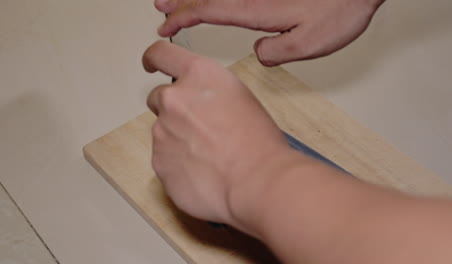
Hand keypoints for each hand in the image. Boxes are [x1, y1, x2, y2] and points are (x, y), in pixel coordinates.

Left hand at [143, 41, 300, 230]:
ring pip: (162, 132)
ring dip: (178, 141)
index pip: (161, 54)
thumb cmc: (259, 144)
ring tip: (208, 157)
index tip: (151, 64)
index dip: (153, 59)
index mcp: (199, 76)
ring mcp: (162, 132)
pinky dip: (178, 165)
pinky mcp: (158, 162)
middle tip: (198, 128)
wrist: (257, 181)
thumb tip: (201, 104)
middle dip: (173, 110)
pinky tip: (202, 173)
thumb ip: (210, 93)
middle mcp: (174, 99)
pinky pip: (164, 160)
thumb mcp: (240, 98)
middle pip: (158, 98)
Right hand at [155, 0, 383, 65]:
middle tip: (159, 5)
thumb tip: (260, 52)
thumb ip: (277, 52)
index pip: (208, 11)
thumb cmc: (339, 10)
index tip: (166, 26)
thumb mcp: (308, 44)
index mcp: (257, 10)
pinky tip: (212, 1)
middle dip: (179, 2)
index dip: (182, 17)